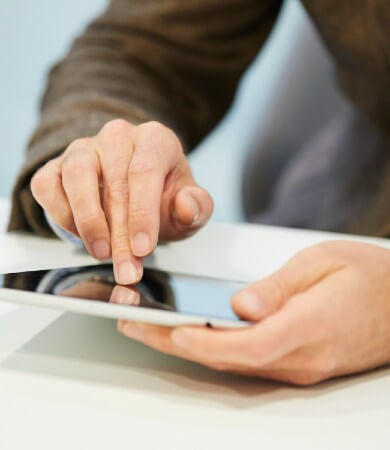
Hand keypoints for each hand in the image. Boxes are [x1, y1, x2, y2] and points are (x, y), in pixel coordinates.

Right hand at [30, 119, 212, 284]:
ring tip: (102, 252)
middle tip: (126, 268)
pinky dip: (61, 214)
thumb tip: (186, 206)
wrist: (136, 196)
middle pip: (114, 182)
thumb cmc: (164, 199)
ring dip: (88, 222)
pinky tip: (81, 235)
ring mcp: (84, 147)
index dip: (143, 213)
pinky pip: (48, 185)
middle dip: (119, 234)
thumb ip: (197, 207)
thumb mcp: (189, 207)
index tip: (143, 248)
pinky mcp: (56, 164)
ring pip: (76, 175)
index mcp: (156, 139)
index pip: (145, 171)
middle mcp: (119, 136)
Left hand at [118, 241, 389, 384]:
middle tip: (139, 324)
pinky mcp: (307, 366)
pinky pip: (257, 363)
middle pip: (230, 360)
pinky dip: (223, 350)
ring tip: (158, 325)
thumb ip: (279, 288)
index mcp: (310, 327)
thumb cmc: (376, 276)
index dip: (197, 339)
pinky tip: (203, 334)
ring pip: (239, 365)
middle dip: (178, 344)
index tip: (161, 326)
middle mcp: (304, 359)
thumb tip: (238, 307)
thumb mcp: (325, 262)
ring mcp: (306, 368)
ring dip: (196, 348)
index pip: (242, 345)